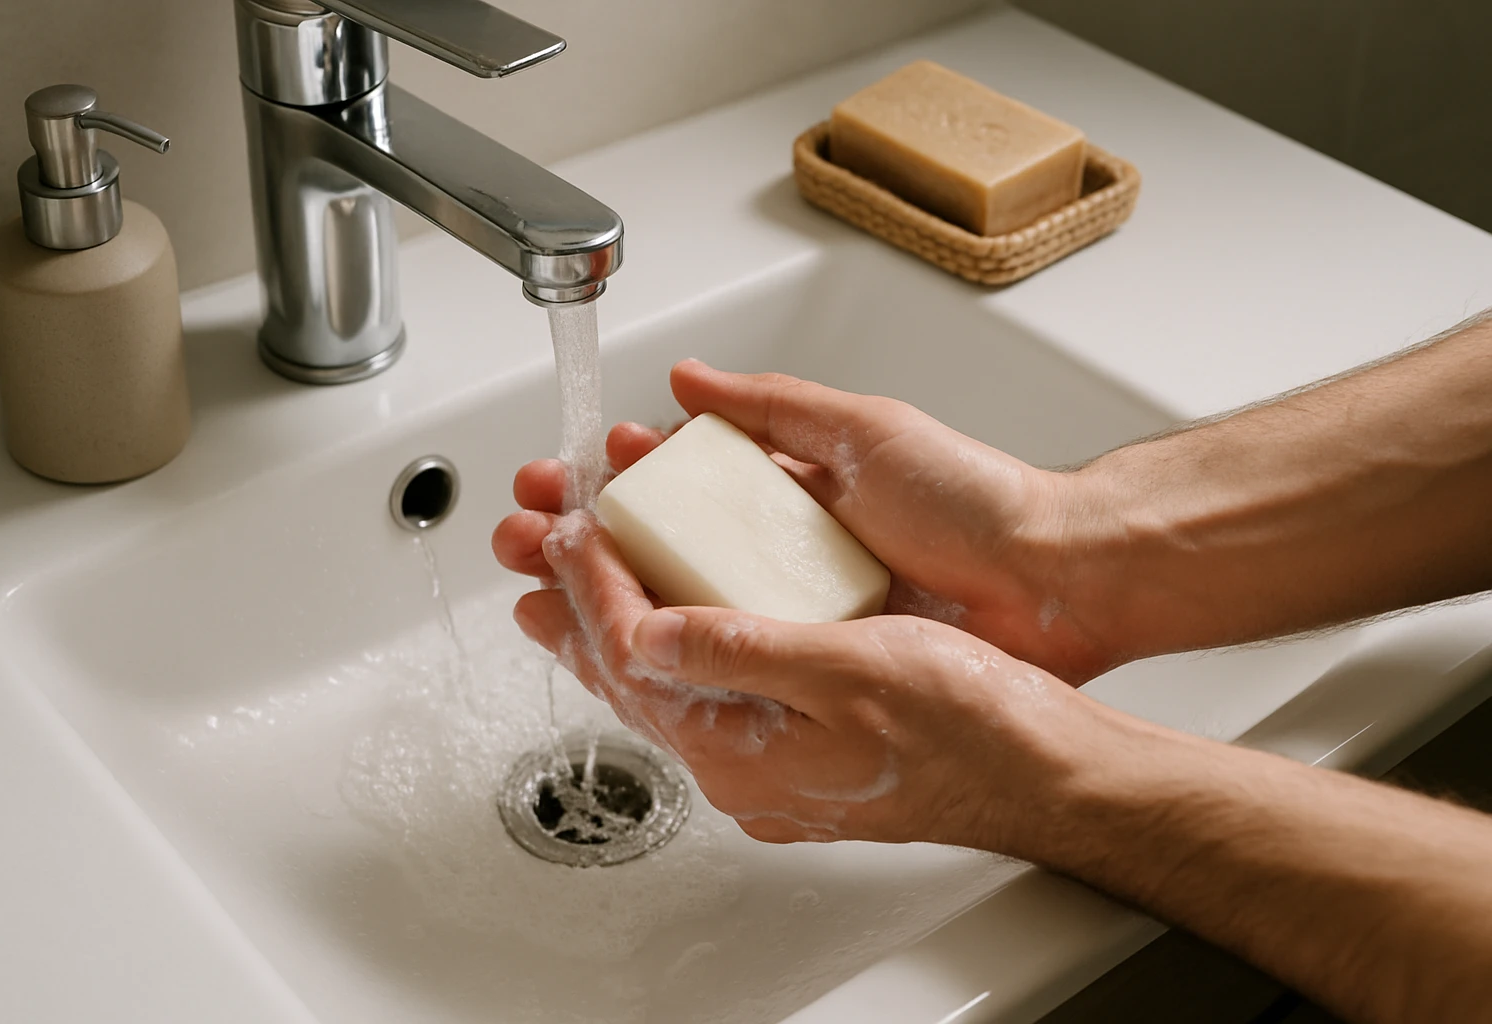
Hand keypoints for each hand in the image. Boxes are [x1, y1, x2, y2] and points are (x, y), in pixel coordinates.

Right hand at [493, 359, 1117, 682]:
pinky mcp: (814, 658)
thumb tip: (689, 379)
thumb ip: (772, 409)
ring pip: (680, 602)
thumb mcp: (863, 430)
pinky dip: (671, 649)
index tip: (555, 475)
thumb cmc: (976, 502)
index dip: (607, 477)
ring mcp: (794, 608)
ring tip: (543, 589)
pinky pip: (729, 654)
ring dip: (607, 593)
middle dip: (583, 536)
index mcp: (786, 487)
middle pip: (659, 542)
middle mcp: (780, 550)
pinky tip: (619, 648)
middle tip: (522, 536)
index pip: (673, 477)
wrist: (1052, 583)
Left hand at [510, 505, 1092, 851]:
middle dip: (575, 601)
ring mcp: (767, 758)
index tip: (572, 526)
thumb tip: (649, 630)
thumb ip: (740, 651)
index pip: (633, 653)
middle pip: (630, 671)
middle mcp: (741, 763)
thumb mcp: (853, 672)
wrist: (1042, 769)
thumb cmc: (971, 726)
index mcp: (740, 748)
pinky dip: (675, 635)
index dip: (594, 581)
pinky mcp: (796, 743)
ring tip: (574, 575)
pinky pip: (707, 683)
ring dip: (616, 617)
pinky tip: (672, 612)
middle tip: (527, 550)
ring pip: (665, 677)